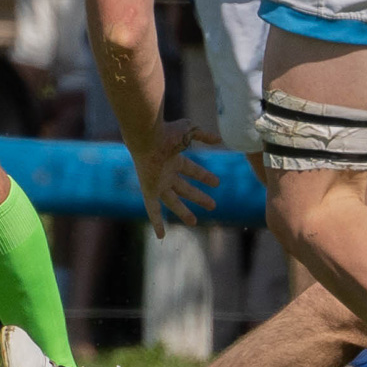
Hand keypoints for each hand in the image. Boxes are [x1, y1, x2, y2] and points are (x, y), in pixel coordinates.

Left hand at [131, 119, 220, 237]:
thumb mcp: (190, 131)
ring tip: (194, 222)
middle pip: (184, 188)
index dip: (204, 176)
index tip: (217, 183)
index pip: (192, 170)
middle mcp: (166, 172)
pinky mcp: (149, 190)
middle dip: (198, 196)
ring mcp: (158, 182)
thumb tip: (219, 139)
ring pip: (172, 201)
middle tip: (213, 205)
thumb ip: (203, 135)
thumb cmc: (167, 132)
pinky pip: (152, 208)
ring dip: (183, 211)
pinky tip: (160, 236)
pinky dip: (156, 221)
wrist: (147, 137)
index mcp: (174, 159)